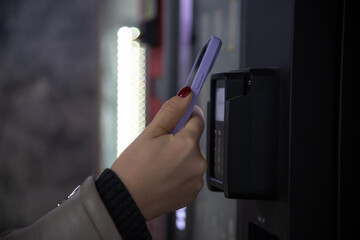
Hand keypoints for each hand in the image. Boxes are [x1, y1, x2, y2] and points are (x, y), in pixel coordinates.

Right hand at [111, 89, 206, 219]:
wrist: (124, 201)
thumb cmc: (133, 168)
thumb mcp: (149, 133)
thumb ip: (171, 111)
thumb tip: (186, 95)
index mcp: (187, 145)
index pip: (198, 119)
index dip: (187, 114)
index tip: (181, 114)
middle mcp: (198, 163)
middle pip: (193, 141)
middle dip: (180, 140)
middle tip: (159, 147)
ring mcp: (196, 181)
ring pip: (191, 159)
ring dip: (180, 158)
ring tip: (158, 165)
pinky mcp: (192, 194)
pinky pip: (189, 176)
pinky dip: (180, 174)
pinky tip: (163, 177)